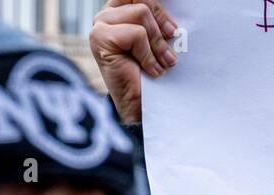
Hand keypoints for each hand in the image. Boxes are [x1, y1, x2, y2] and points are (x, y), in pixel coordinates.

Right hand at [90, 1, 178, 123]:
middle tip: (170, 48)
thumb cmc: (151, 74)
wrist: (141, 105)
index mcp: (121, 9)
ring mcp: (101, 24)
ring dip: (157, 43)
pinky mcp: (100, 37)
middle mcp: (108, 14)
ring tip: (162, 63)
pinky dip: (148, 54)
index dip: (160, 8)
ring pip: (141, 13)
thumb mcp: (159, 41)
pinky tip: (150, 70)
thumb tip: (173, 12)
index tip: (172, 29)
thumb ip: (158, 21)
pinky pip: (136, 33)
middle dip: (161, 25)